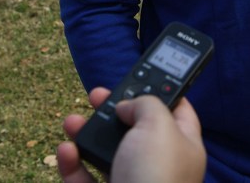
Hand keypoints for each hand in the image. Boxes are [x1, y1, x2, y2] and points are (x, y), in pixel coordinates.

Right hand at [57, 87, 205, 182]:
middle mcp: (159, 166)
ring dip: (87, 134)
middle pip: (135, 131)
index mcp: (183, 146)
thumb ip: (146, 104)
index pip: (178, 111)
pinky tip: (66, 150)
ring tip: (72, 120)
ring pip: (107, 154)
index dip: (161, 91)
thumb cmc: (155, 177)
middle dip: (113, 111)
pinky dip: (73, 165)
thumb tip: (128, 105)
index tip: (141, 77)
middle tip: (96, 95)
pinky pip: (85, 181)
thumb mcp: (158, 125)